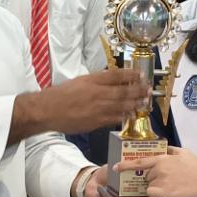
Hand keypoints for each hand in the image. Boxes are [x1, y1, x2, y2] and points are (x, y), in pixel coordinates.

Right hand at [30, 69, 149, 135]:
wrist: (48, 110)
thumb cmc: (61, 94)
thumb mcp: (80, 81)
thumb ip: (96, 81)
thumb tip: (113, 80)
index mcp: (92, 80)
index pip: (116, 75)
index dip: (130, 74)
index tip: (141, 74)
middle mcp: (97, 93)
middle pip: (123, 91)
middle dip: (138, 90)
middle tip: (148, 89)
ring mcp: (98, 108)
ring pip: (122, 105)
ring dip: (135, 103)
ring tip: (144, 101)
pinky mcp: (96, 122)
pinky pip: (114, 118)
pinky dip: (124, 115)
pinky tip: (131, 114)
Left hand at [112, 147, 196, 196]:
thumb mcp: (183, 152)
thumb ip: (170, 150)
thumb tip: (162, 149)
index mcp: (163, 158)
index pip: (140, 161)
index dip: (125, 165)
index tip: (115, 167)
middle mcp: (160, 169)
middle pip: (146, 176)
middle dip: (152, 178)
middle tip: (168, 179)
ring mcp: (162, 181)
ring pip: (149, 186)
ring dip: (156, 186)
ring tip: (172, 185)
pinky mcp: (166, 193)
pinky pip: (152, 194)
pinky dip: (157, 194)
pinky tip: (169, 192)